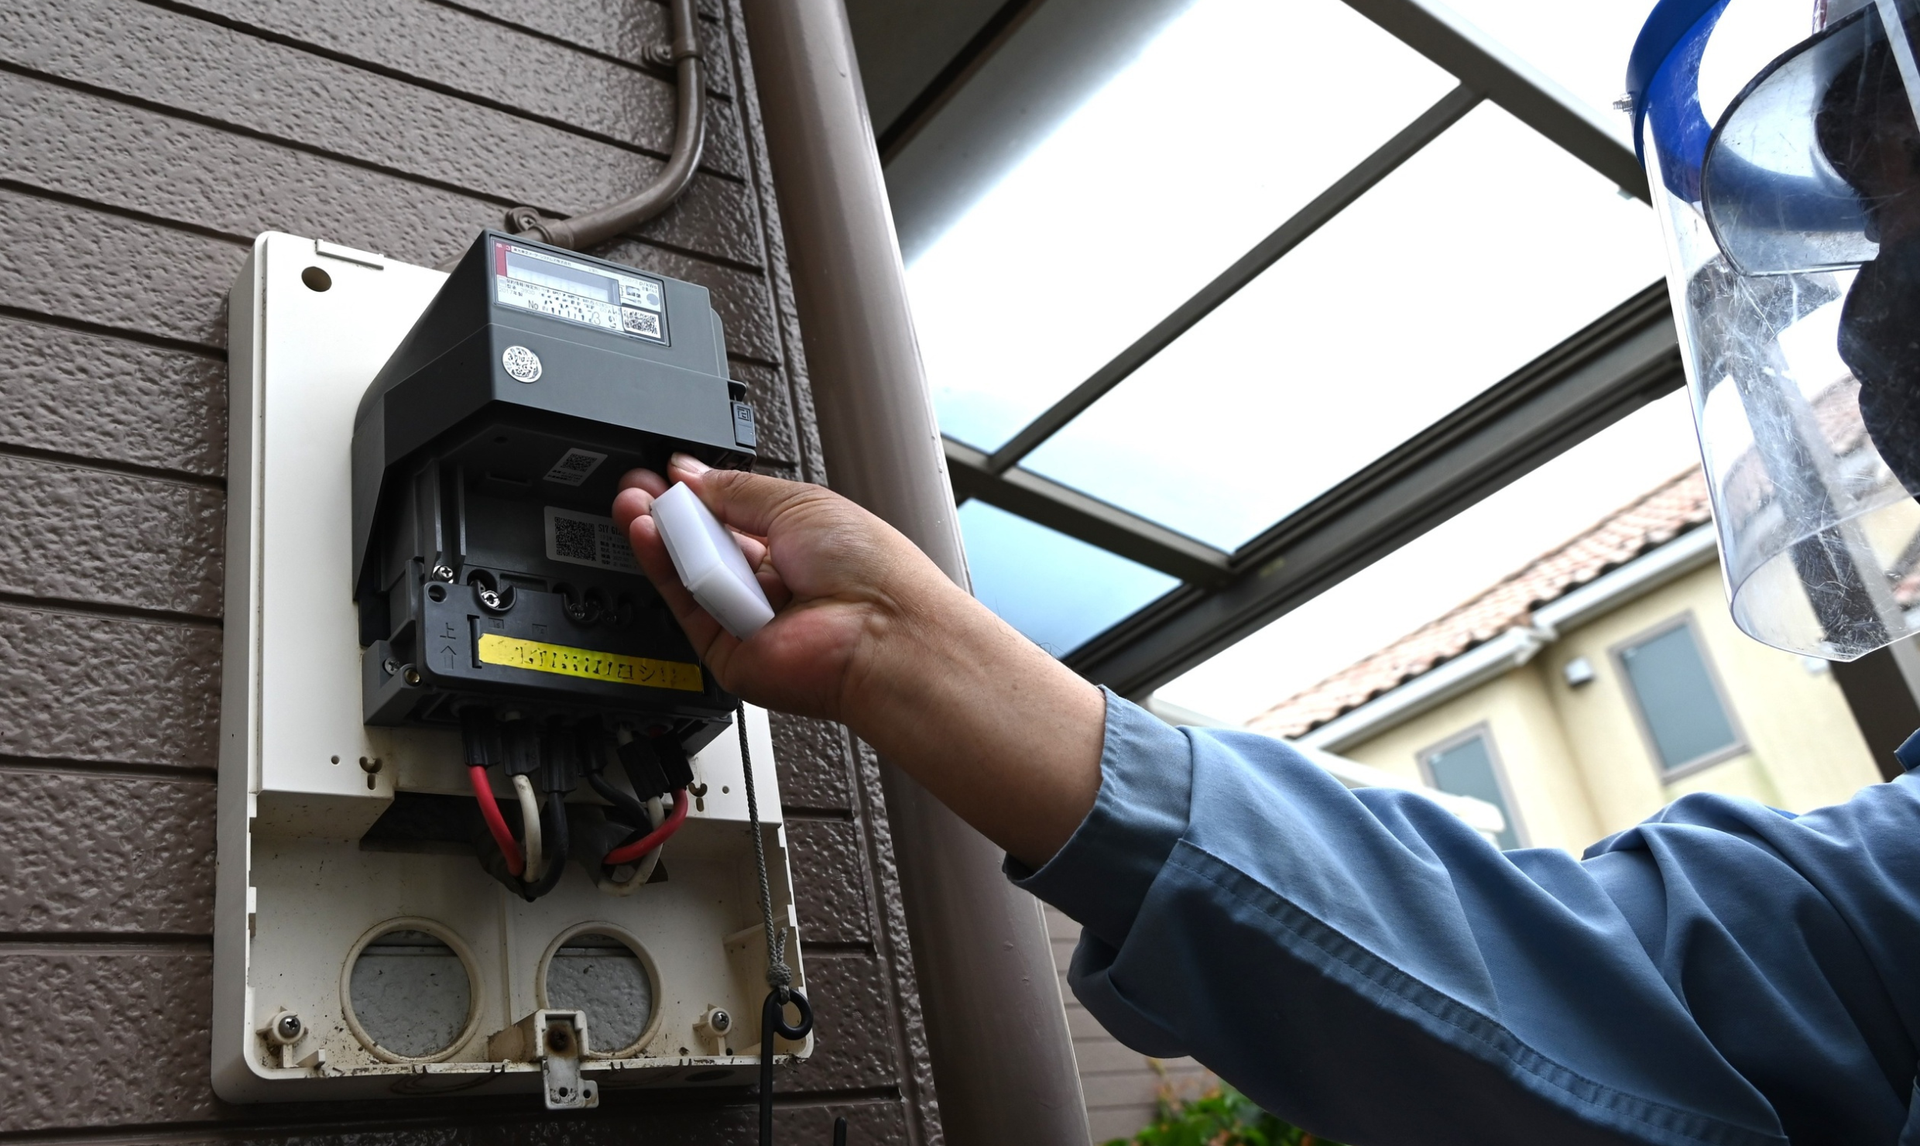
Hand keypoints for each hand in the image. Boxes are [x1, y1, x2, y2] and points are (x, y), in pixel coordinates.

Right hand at [612, 453, 968, 722]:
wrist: (883, 634)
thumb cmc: (871, 571)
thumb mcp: (799, 502)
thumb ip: (737, 489)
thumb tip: (691, 474)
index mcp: (796, 543)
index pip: (730, 515)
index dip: (697, 494)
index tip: (667, 474)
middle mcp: (772, 582)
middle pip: (703, 543)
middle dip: (669, 511)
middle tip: (640, 486)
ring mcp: (748, 618)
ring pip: (687, 572)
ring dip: (660, 535)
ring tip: (641, 503)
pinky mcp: (726, 651)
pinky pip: (685, 606)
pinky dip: (664, 569)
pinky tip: (649, 534)